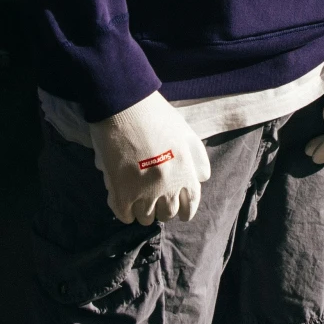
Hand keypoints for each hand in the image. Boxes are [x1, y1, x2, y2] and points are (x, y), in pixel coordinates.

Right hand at [89, 91, 210, 224]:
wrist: (124, 105)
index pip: (190, 205)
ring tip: (139, 202)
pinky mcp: (121, 192)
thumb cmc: (156, 115)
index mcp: (186, 173)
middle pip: (168, 214)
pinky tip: (124, 203)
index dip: (185, 210)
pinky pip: (124, 215)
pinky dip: (125, 212)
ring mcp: (144, 192)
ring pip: (146, 218)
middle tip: (156, 200)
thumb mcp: (186, 133)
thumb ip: (198, 158)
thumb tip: (202, 179)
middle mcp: (168, 187)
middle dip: (164, 209)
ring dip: (144, 212)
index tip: (180, 211)